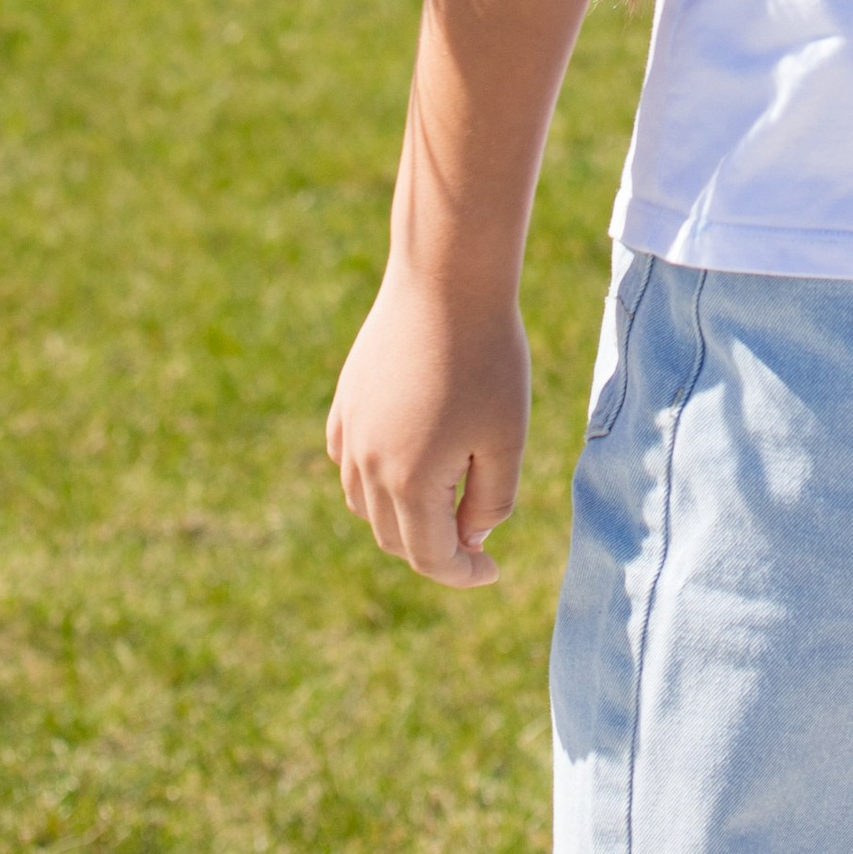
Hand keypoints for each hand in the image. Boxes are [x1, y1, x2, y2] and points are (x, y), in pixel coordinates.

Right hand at [326, 266, 530, 590]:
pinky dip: (373, 479)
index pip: (430, 558)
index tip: (492, 571)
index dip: (463, 574)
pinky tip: (406, 463)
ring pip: (365, 504)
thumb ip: (491, 503)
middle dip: (434, 549)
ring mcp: (349, 431)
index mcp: (409, 483)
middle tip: (475, 539)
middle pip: (394, 538)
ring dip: (402, 518)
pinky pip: (348, 462)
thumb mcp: (506, 437)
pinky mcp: (346, 400)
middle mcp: (367, 465)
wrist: (447, 279)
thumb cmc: (487, 358)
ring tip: (444, 502)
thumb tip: (470, 540)